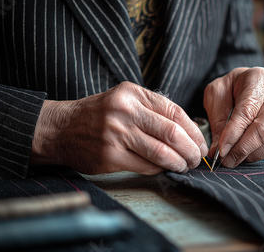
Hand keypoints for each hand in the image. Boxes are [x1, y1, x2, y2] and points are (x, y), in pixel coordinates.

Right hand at [30, 82, 207, 174]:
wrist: (61, 128)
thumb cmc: (99, 115)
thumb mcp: (125, 100)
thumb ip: (153, 110)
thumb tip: (188, 131)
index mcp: (133, 93)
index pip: (175, 112)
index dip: (194, 130)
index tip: (201, 142)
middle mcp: (125, 111)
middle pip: (172, 133)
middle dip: (191, 149)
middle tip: (196, 158)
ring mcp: (116, 134)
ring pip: (162, 152)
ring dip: (179, 163)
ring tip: (184, 166)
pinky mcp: (110, 156)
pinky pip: (146, 166)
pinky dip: (160, 169)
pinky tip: (164, 168)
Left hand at [204, 67, 263, 167]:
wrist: (245, 85)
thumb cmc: (230, 89)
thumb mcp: (216, 95)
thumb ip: (217, 120)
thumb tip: (218, 150)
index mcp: (259, 79)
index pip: (248, 111)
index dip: (234, 133)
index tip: (220, 149)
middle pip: (263, 129)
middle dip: (242, 149)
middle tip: (225, 160)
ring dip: (249, 155)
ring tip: (231, 159)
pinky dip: (257, 155)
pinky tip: (243, 155)